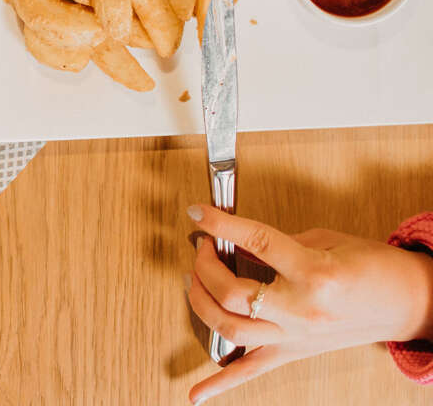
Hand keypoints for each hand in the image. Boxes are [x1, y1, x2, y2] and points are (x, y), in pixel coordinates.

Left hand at [183, 204, 432, 402]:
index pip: (255, 243)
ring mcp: (296, 336)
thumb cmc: (373, 267)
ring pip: (231, 330)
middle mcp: (302, 310)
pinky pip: (251, 372)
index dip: (219, 223)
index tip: (196, 213)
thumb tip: (233, 241)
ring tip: (194, 280)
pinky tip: (195, 395)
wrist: (408, 302)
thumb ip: (274, 243)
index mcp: (314, 273)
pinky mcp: (295, 352)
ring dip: (201, 304)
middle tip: (202, 247)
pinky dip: (220, 383)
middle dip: (205, 266)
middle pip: (233, 294)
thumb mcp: (324, 240)